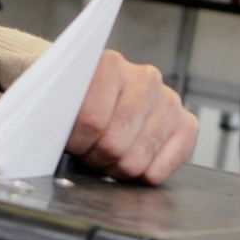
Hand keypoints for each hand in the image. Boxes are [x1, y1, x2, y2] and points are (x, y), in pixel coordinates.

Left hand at [67, 50, 198, 183]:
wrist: (98, 97)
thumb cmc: (77, 102)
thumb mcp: (60, 103)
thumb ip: (58, 114)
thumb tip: (53, 136)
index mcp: (110, 65)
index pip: (91, 120)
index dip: (76, 142)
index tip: (71, 142)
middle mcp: (145, 79)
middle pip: (114, 143)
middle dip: (96, 156)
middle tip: (90, 150)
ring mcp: (168, 101)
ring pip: (136, 160)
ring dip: (117, 167)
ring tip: (108, 154)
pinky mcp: (186, 124)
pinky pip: (161, 168)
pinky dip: (142, 175)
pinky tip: (133, 161)